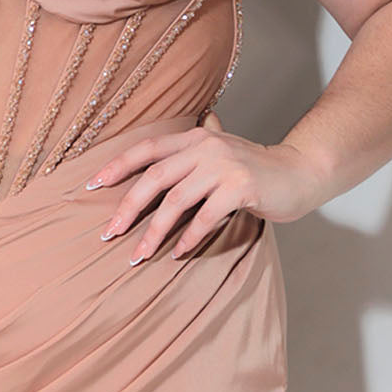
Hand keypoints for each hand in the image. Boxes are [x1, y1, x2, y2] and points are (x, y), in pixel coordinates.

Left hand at [85, 110, 327, 263]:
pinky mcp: (241, 188)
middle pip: (154, 177)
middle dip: (127, 207)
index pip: (147, 148)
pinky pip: (205, 217)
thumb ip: (193, 151)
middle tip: (109, 233)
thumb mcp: (221, 151)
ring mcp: (224, 166)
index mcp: (195, 137)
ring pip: (176, 201)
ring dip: (154, 231)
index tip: (91, 185)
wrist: (300, 173)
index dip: (117, 165)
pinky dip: (189, 237)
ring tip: (138, 254)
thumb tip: (158, 155)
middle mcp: (205, 147)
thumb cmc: (256, 169)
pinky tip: (178, 253)